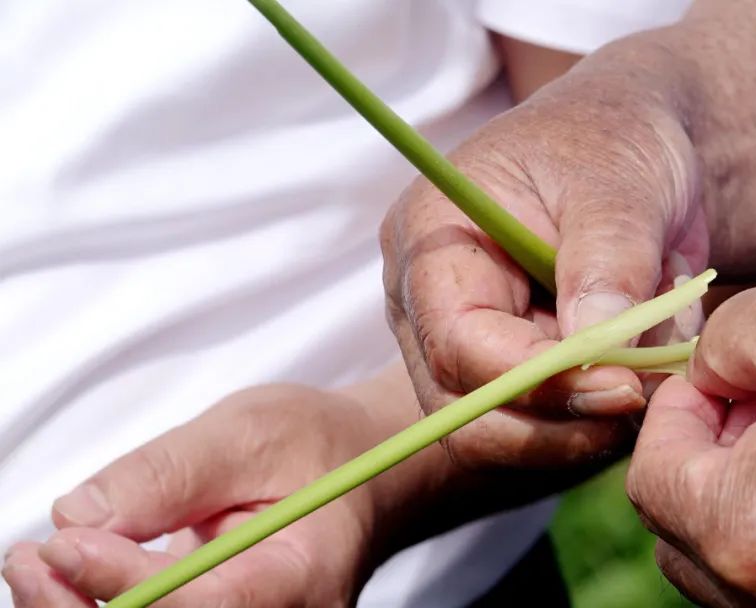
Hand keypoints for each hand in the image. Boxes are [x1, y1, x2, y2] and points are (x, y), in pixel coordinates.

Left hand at [2, 385, 401, 606]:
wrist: (354, 470)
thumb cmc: (316, 445)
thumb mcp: (251, 430)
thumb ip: (169, 471)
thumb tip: (80, 515)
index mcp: (306, 573)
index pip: (208, 604)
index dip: (125, 582)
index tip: (63, 541)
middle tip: (30, 557)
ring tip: (36, 562)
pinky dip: (100, 607)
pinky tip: (70, 576)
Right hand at [381, 56, 708, 469]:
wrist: (637, 149)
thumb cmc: (617, 141)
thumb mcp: (622, 182)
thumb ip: (607, 262)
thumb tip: (594, 349)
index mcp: (431, 240)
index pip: (457, 342)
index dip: (536, 379)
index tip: (625, 384)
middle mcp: (429, 306)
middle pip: (466, 412)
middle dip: (561, 422)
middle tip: (644, 399)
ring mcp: (464, 346)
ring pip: (506, 437)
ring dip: (589, 424)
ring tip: (657, 364)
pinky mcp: (508, 375)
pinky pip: (545, 431)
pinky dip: (602, 419)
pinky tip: (648, 368)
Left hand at [627, 283, 755, 605]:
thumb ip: (721, 346)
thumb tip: (704, 371)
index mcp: (747, 541)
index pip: (651, 481)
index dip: (674, 412)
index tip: (715, 373)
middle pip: (686, 537)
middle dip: (705, 459)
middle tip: (754, 400)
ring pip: (743, 568)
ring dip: (750, 495)